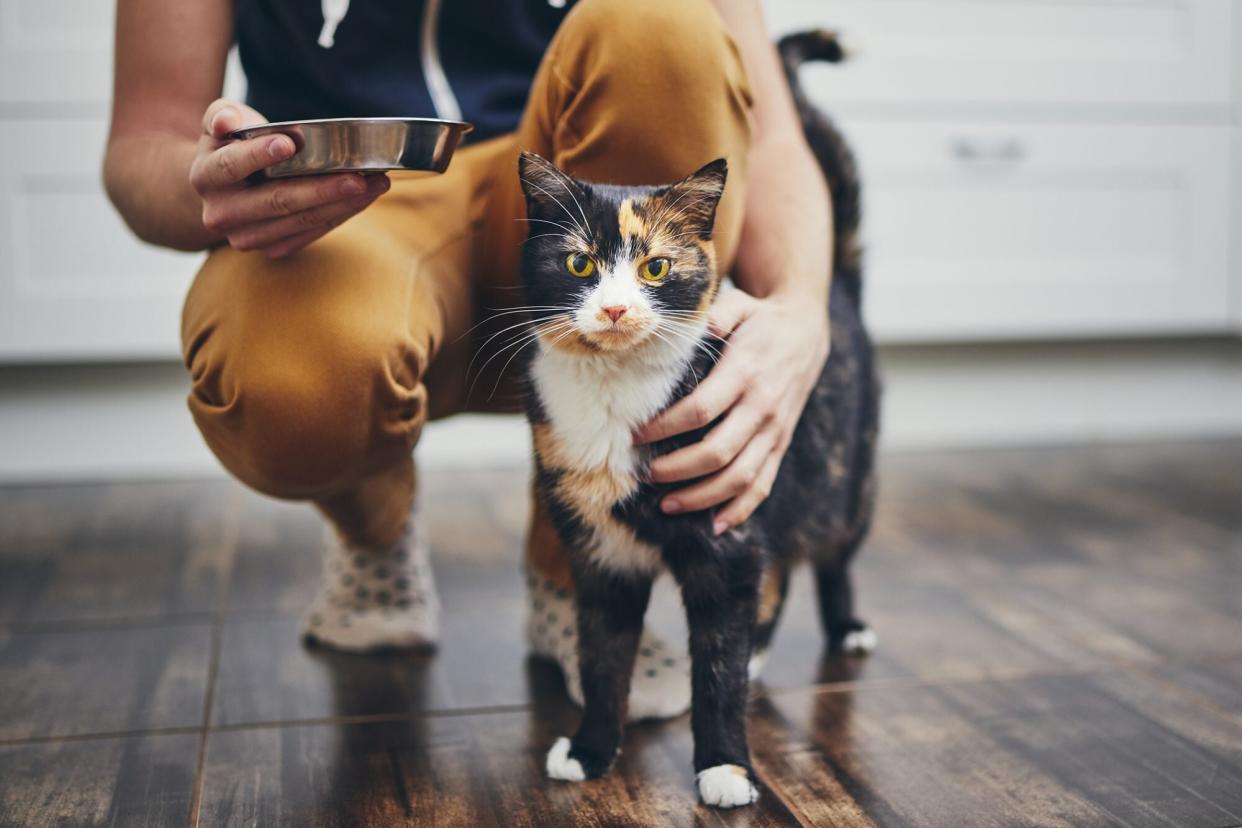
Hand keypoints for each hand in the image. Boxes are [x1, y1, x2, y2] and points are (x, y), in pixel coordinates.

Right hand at [189, 99, 389, 257]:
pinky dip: (341, 215)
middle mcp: (221, 213)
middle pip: (276, 201)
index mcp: (205, 176)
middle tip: (358, 177)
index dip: (258, 155)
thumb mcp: (222, 122)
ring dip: (342, 204)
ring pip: (300, 221)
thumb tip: (225, 123)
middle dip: (321, 189)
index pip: (231, 166)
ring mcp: (246, 237)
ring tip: (376, 184)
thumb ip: (223, 115)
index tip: (289, 143)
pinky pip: (311, 234)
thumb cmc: (231, 145)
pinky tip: (365, 198)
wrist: (223, 190)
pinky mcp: (272, 249)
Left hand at [634, 289, 829, 533]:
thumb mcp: (738, 305)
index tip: (636, 435)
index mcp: (745, 373)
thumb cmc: (760, 319)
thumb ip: (714, 316)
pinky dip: (741, 510)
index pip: (700, 410)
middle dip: (676, 470)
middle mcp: (762, 407)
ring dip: (702, 496)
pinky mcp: (781, 444)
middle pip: (717, 452)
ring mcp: (774, 431)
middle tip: (646, 474)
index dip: (665, 428)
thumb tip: (690, 329)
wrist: (807, 330)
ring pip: (740, 477)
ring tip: (668, 505)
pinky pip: (763, 484)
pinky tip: (716, 525)